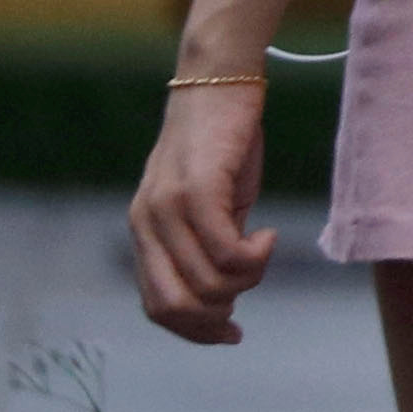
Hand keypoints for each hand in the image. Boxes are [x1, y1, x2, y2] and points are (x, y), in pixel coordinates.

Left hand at [128, 86, 277, 346]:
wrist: (219, 78)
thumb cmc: (222, 139)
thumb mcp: (212, 200)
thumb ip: (209, 241)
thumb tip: (229, 288)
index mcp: (144, 231)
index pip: (158, 306)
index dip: (195, 331)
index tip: (232, 332)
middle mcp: (146, 225)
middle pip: (176, 305)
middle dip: (218, 316)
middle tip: (252, 288)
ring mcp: (167, 208)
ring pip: (207, 282)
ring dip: (247, 278)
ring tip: (264, 248)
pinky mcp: (197, 190)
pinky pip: (225, 251)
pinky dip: (254, 256)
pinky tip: (268, 235)